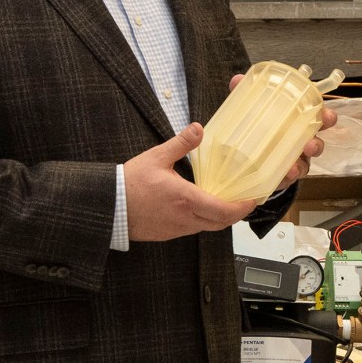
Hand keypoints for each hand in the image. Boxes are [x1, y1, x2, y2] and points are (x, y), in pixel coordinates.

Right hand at [124, 123, 256, 240]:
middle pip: (220, 223)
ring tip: (223, 201)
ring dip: (218, 217)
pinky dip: (202, 220)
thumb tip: (198, 128)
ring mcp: (176, 230)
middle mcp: (185, 219)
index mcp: (187, 199)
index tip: (252, 199)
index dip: (242, 207)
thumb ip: (181, 143)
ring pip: (206, 227)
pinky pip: (192, 229)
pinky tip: (198, 207)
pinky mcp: (167, 234)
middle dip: (234, 213)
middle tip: (243, 201)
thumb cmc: (131, 183)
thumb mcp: (157, 157)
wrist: (109, 206)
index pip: (224, 210)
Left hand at [229, 73, 336, 190]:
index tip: (327, 116)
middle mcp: (298, 142)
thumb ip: (246, 94)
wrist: (242, 157)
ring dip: (303, 163)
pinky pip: (288, 178)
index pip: (316, 119)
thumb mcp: (250, 109)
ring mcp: (292, 161)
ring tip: (296, 164)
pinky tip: (285, 174)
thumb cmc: (256, 127)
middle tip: (311, 145)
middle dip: (318, 143)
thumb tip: (238, 80)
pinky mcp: (281, 176)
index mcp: (295, 123)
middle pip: (317, 143)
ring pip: (306, 163)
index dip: (326, 117)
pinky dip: (288, 177)